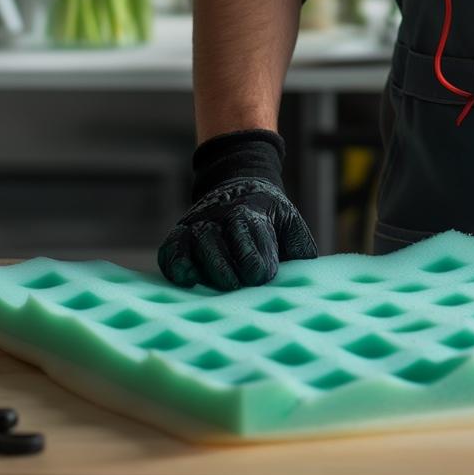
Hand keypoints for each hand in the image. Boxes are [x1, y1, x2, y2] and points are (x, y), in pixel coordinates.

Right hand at [158, 128, 316, 289]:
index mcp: (251, 210)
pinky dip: (175, 264)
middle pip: (218, 237)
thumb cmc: (270, 217)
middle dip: (226, 263)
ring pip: (195, 242)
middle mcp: (220, 215)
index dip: (255, 254)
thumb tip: (302, 271)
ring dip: (206, 265)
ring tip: (220, 287)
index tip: (263, 275)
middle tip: (237, 285)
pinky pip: (170, 250)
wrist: (239, 187)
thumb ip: (298, 246)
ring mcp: (198, 225)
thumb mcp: (290, 222)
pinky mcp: (179, 237)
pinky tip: (187, 280)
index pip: (249, 229)